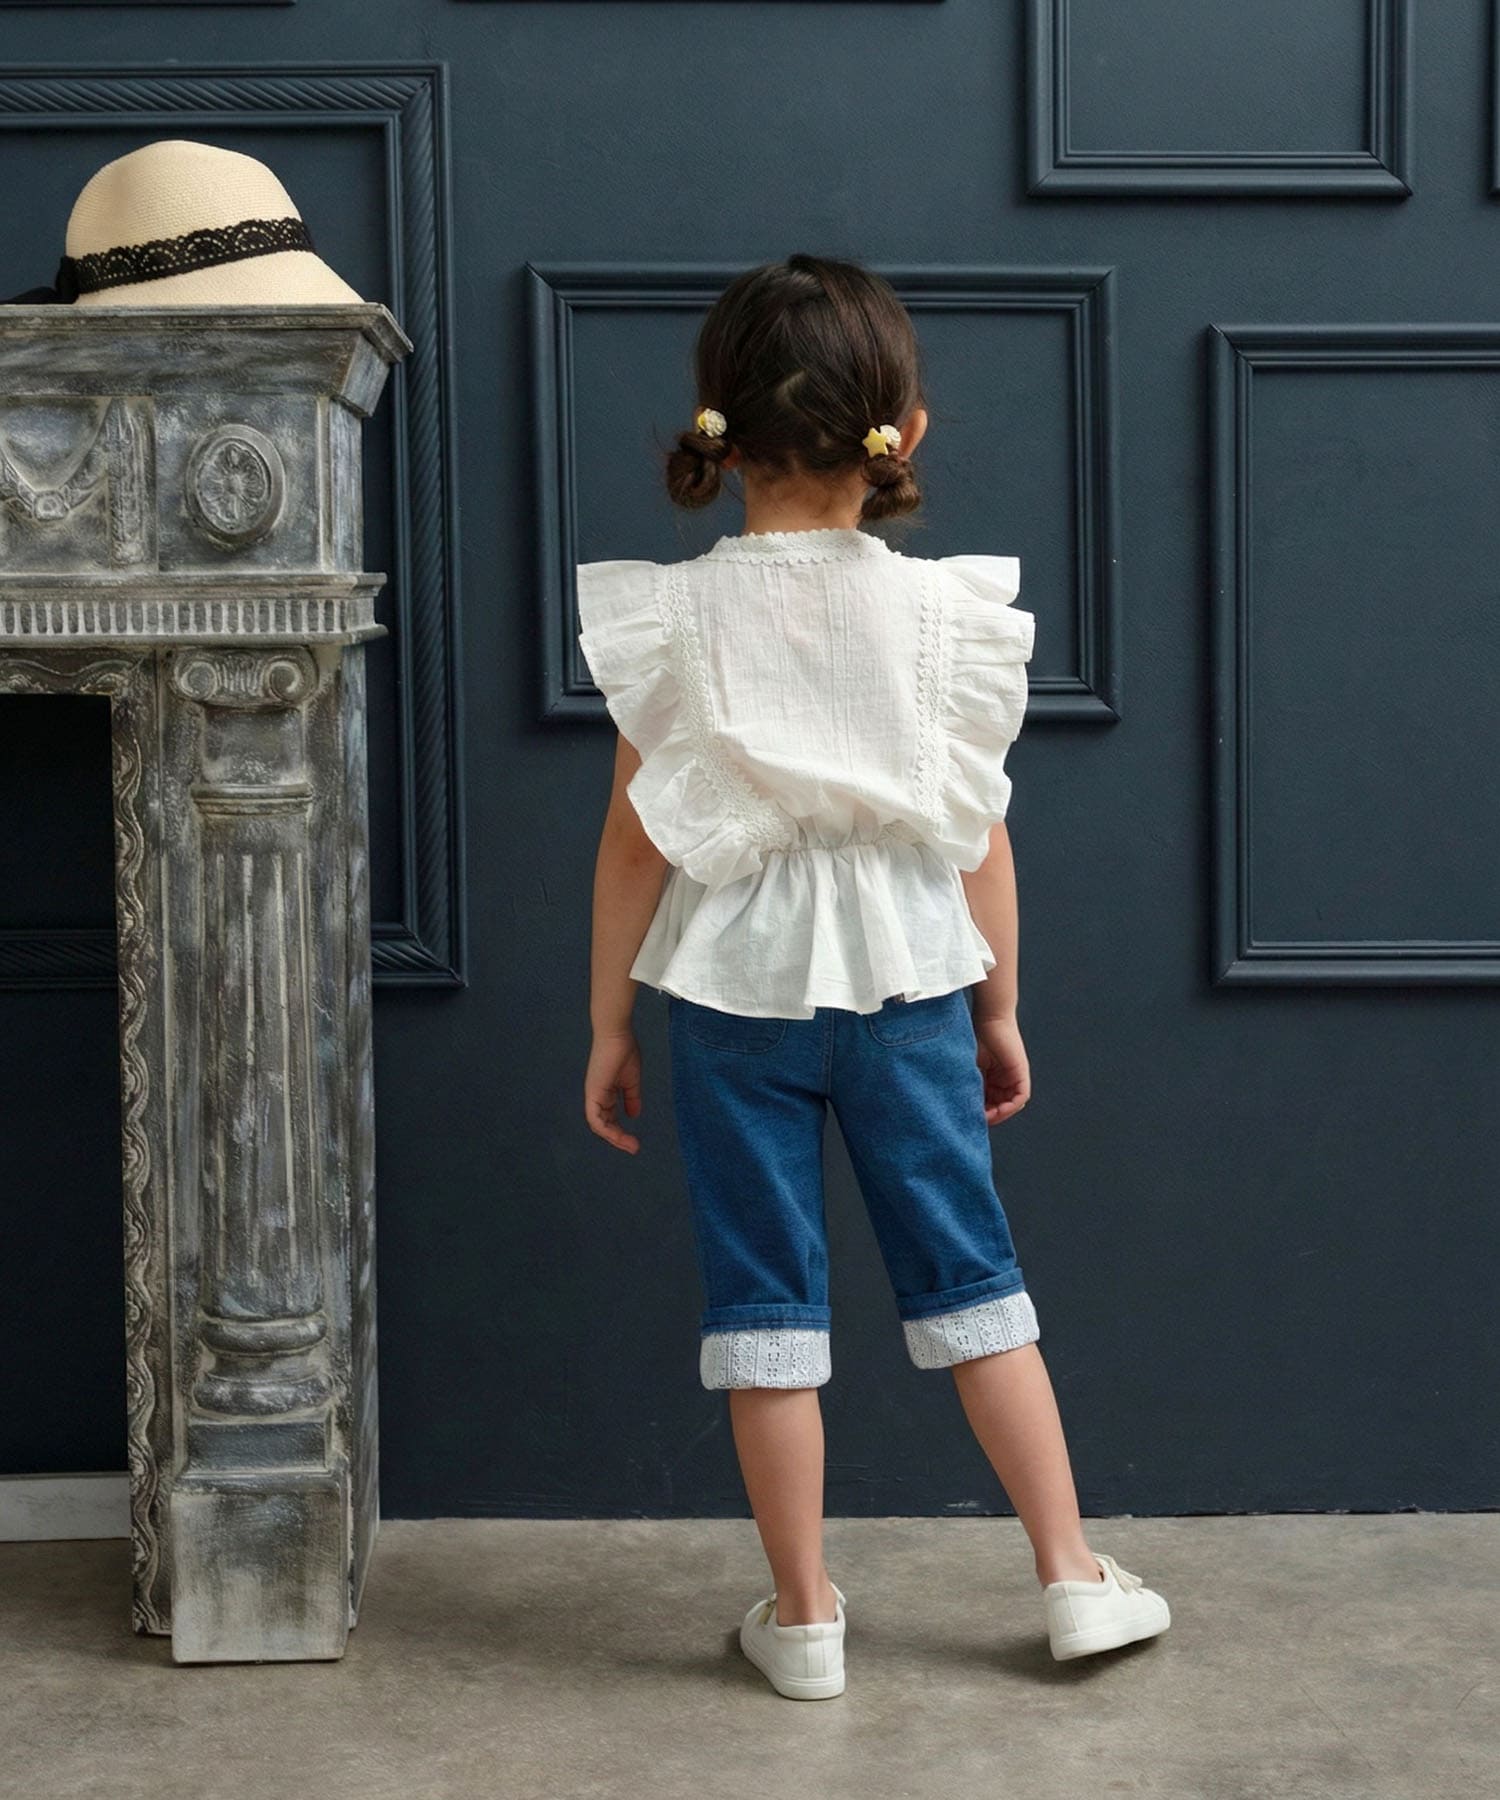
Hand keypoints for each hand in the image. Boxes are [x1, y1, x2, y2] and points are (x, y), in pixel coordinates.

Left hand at [584, 1028, 642, 1152]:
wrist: (617, 1035)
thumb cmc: (624, 1051)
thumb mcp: (631, 1080)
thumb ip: (631, 1097)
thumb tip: (634, 1114)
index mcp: (605, 1093)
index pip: (609, 1118)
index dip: (620, 1132)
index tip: (635, 1142)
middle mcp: (597, 1097)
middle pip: (604, 1125)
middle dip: (619, 1139)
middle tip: (634, 1148)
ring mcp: (594, 1095)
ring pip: (599, 1126)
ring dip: (614, 1138)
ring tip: (631, 1146)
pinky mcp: (593, 1093)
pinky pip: (595, 1119)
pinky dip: (606, 1130)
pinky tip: (619, 1135)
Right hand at [973, 1010, 1029, 1125]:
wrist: (989, 1018)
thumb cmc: (976, 1036)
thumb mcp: (970, 1067)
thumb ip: (969, 1085)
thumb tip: (960, 1106)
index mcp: (991, 1077)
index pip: (988, 1101)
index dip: (980, 1112)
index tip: (968, 1117)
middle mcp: (1004, 1079)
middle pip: (1000, 1105)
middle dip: (989, 1116)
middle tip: (976, 1121)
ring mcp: (1014, 1077)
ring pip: (1010, 1104)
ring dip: (1000, 1113)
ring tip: (986, 1117)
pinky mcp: (1021, 1073)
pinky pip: (1020, 1097)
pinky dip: (1010, 1106)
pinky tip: (998, 1110)